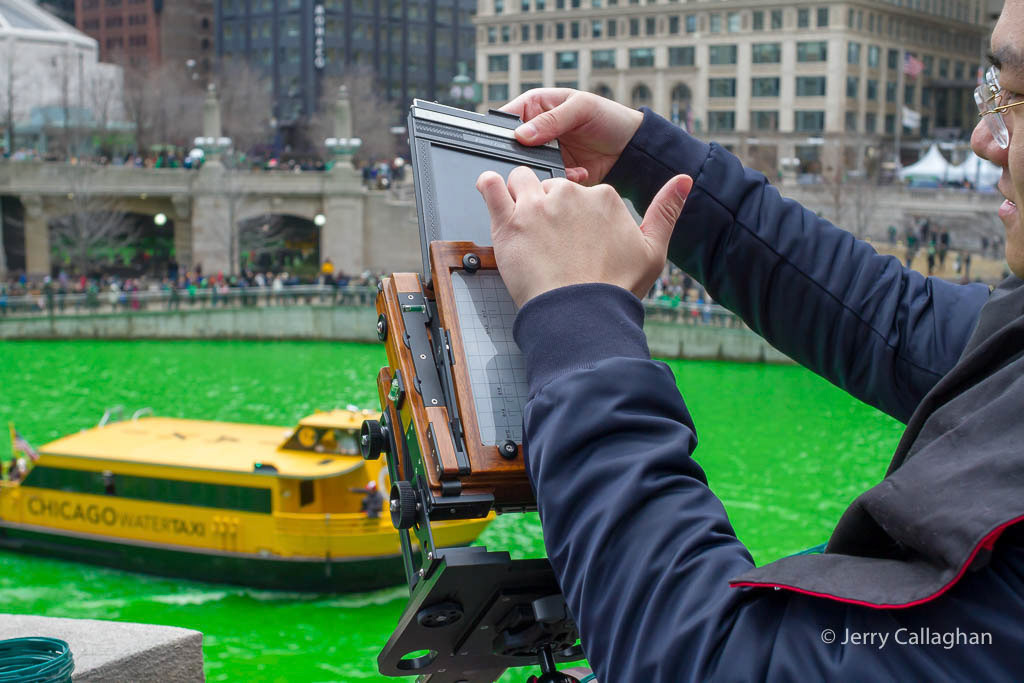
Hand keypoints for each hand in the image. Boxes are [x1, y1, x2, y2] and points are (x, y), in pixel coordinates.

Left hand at [477, 167, 692, 306]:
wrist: (580, 315)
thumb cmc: (613, 290)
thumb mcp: (653, 250)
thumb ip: (667, 210)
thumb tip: (683, 180)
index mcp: (603, 198)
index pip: (584, 191)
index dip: (577, 213)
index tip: (576, 236)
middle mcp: (570, 195)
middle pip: (552, 186)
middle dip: (550, 206)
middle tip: (550, 240)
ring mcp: (537, 206)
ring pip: (522, 181)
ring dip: (520, 195)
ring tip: (524, 223)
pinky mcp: (509, 221)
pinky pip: (491, 187)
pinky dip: (488, 186)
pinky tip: (491, 191)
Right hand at [500, 88, 643, 184]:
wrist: (631, 148)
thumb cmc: (609, 118)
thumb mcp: (581, 109)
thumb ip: (551, 120)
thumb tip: (522, 135)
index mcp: (535, 107)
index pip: (507, 119)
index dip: (503, 131)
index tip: (513, 142)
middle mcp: (535, 131)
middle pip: (513, 147)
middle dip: (525, 156)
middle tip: (543, 157)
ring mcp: (544, 154)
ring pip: (528, 168)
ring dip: (544, 170)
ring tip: (567, 165)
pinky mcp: (554, 172)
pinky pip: (546, 180)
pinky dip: (561, 180)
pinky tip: (579, 172)